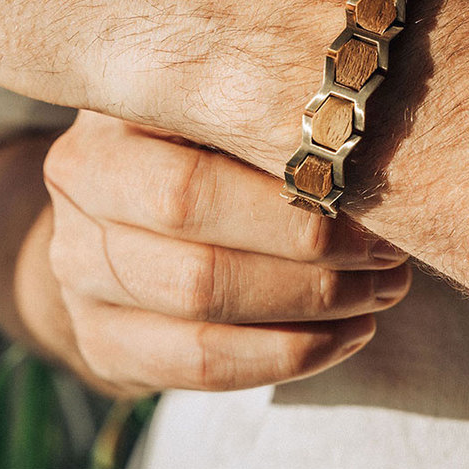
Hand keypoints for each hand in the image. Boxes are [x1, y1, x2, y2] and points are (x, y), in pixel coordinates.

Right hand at [43, 111, 410, 396]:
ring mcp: (79, 269)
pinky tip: (343, 337)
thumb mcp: (227, 105)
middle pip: (197, 231)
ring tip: (381, 294)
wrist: (133, 207)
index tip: (381, 199)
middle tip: (390, 254)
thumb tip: (381, 138)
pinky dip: (284, 355)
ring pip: (203, 303)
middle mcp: (80, 184)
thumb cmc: (206, 139)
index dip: (296, 194)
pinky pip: (198, 363)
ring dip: (311, 307)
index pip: (204, 164)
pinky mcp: (100, 338)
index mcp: (114, 114)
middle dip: (312, 251)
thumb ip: (274, 109)